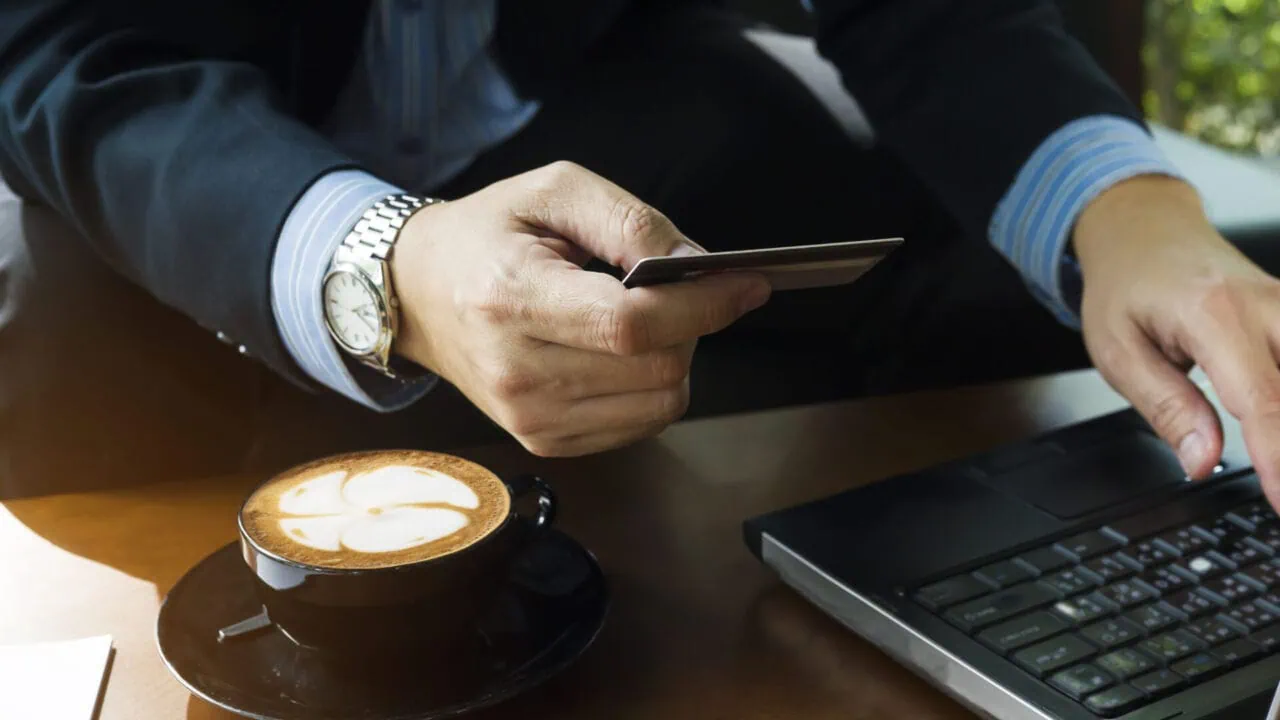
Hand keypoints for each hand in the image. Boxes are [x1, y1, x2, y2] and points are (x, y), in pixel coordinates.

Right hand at [389, 161, 771, 455]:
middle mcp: (517, 370)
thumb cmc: (487, 235)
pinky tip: (618, 353)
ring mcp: (529, 416)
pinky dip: (650, 387)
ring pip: (659, 403)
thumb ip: (631, 221)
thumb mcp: (554, 191)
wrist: (419, 292)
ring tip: (637, 320)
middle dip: (691, 325)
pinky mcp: (544, 440)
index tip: (746, 284)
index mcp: (512, 297)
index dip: (703, 305)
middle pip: (656, 368)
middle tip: (673, 290)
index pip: (632, 324)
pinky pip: (639, 424)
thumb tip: (697, 265)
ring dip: (674, 358)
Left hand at [1074, 175, 1279, 505]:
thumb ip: (1166, 407)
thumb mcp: (1118, 349)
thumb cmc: (1126, 285)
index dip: (1279, 460)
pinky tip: (1279, 435)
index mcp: (1215, 316)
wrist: (1145, 231)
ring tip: (1279, 473)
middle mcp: (1267, 307)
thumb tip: (1202, 460)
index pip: (1263, 402)